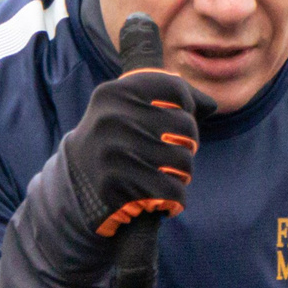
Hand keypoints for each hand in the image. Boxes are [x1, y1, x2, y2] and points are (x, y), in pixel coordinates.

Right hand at [61, 64, 214, 240]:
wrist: (76, 179)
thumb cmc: (116, 138)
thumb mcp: (129, 107)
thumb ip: (169, 97)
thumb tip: (211, 105)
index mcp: (115, 92)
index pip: (175, 88)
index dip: (187, 106)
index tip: (177, 119)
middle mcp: (112, 118)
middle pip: (185, 126)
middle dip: (187, 144)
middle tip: (173, 155)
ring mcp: (112, 152)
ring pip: (183, 161)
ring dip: (183, 174)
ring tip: (168, 176)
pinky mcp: (116, 186)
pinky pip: (171, 192)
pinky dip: (176, 198)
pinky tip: (164, 199)